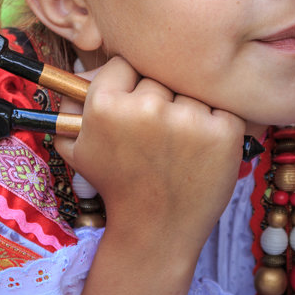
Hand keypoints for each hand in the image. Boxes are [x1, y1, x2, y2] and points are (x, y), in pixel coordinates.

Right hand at [51, 56, 246, 257]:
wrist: (156, 230)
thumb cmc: (117, 184)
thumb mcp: (77, 148)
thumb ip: (70, 103)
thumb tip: (84, 67)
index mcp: (105, 106)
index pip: (125, 64)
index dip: (129, 86)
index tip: (132, 111)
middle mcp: (146, 109)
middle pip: (159, 75)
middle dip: (160, 99)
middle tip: (156, 136)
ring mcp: (188, 120)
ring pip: (190, 90)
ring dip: (189, 111)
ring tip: (178, 146)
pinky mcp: (222, 132)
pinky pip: (223, 106)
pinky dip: (217, 123)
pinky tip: (203, 149)